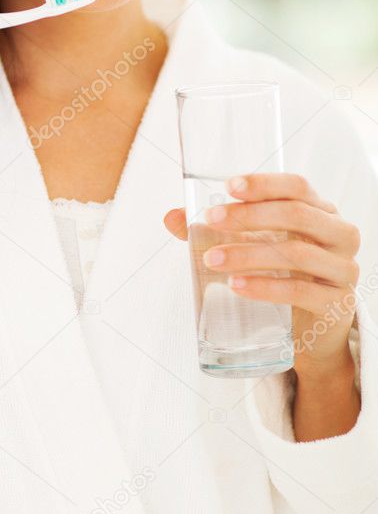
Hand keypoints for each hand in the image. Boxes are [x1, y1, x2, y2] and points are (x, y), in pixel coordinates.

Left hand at [164, 173, 360, 375]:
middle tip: (211, 220)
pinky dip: (265, 288)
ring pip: (297, 253)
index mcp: (321, 211)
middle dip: (249, 216)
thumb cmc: (284, 274)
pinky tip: (237, 286)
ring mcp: (342, 269)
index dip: (264, 184)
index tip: (229, 186)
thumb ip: (217, 229)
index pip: (297, 187)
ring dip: (249, 254)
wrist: (314, 329)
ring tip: (212, 260)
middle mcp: (338, 234)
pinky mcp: (336, 304)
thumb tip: (171, 217)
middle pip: (297, 214)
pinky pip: (300, 291)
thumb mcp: (256, 244)